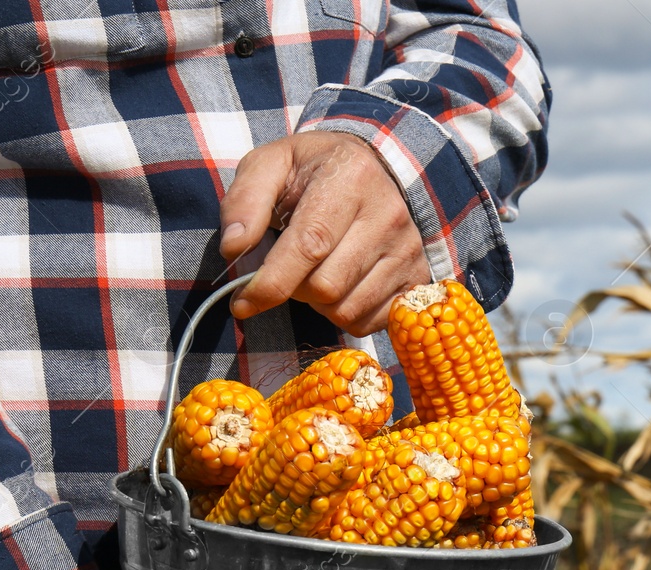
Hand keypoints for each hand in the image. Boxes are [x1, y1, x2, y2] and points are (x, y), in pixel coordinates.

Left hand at [220, 130, 430, 335]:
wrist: (376, 168)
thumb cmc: (314, 170)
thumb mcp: (271, 165)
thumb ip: (244, 199)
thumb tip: (233, 247)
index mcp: (351, 178)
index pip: (309, 246)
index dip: (270, 283)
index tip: (242, 302)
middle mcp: (389, 214)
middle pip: (325, 287)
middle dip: (292, 290)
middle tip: (287, 270)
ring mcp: (408, 249)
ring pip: (346, 310)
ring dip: (318, 304)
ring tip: (315, 272)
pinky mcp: (417, 277)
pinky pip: (370, 323)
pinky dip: (344, 314)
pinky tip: (340, 285)